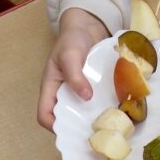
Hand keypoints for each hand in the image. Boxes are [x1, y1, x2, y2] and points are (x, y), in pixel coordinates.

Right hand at [38, 8, 109, 130]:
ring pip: (81, 115)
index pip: (44, 115)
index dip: (53, 126)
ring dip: (92, 120)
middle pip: (64, 120)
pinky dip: (103, 110)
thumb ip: (75, 75)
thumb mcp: (70, 55)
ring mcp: (77, 94)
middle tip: (94, 133)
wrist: (88, 26)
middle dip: (77, 129)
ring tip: (107, 125)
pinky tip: (115, 112)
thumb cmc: (72, 39)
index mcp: (50, 88)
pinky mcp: (91, 91)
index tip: (72, 130)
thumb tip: (86, 97)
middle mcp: (62, 95)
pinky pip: (94, 106)